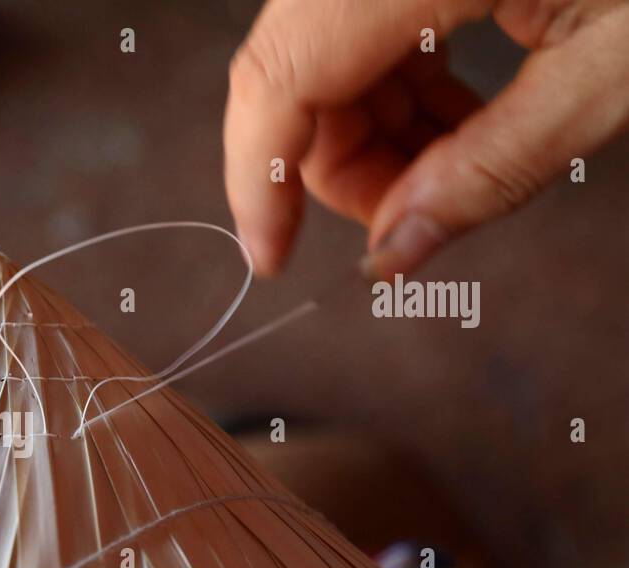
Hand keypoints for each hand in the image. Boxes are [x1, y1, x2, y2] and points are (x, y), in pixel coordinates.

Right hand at [223, 0, 628, 278]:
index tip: (273, 259)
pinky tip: (458, 110)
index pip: (279, 77)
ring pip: (322, 47)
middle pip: (292, 67)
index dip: (260, 182)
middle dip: (332, 165)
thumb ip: (494, 167)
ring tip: (451, 164)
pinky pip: (364, 16)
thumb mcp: (621, 64)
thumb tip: (393, 252)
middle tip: (404, 222)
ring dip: (368, 128)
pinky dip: (397, 78)